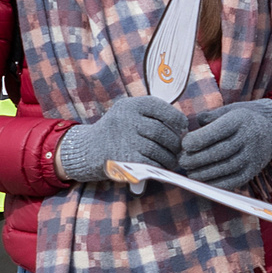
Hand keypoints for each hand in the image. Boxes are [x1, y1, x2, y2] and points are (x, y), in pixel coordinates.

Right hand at [55, 93, 186, 182]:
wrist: (88, 150)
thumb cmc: (117, 131)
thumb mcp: (128, 113)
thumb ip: (151, 114)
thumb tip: (183, 127)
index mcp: (130, 106)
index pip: (160, 108)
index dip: (176, 118)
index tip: (183, 126)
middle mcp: (126, 120)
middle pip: (162, 131)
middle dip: (175, 142)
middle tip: (179, 148)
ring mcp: (125, 140)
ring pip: (159, 149)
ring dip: (170, 157)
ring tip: (173, 159)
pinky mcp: (125, 160)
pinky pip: (152, 163)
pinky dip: (161, 166)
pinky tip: (162, 166)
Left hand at [178, 97, 271, 189]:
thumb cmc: (242, 118)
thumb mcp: (228, 110)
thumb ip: (210, 117)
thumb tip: (190, 124)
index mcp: (239, 120)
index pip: (216, 132)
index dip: (197, 140)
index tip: (184, 145)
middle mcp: (248, 138)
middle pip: (220, 152)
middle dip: (197, 159)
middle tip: (182, 161)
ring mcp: (252, 156)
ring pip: (226, 168)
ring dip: (204, 173)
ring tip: (190, 173)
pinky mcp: (253, 170)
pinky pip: (234, 180)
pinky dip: (217, 183)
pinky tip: (204, 182)